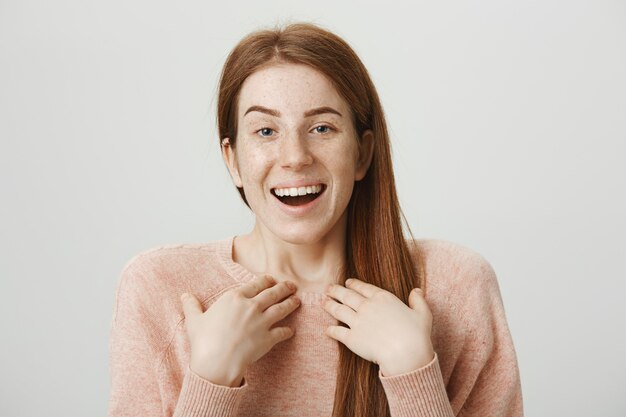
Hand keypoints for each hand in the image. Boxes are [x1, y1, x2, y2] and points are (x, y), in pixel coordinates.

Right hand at [180, 275, 300, 386]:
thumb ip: (192, 306)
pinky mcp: (268, 338)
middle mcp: (251, 306)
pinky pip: (282, 332)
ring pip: (282, 308)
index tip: (271, 279)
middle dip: (284, 288)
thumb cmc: (203, 341)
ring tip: (297, 300)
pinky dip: (288, 331)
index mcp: (234, 297)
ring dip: (291, 303)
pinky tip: (291, 330)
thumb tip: (184, 296)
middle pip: (273, 293)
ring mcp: (262, 322)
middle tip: (291, 285)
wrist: (216, 362)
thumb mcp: (194, 321)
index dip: (266, 280)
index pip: (256, 284)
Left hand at [323, 278, 434, 376]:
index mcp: (383, 298)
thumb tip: (416, 290)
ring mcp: (358, 321)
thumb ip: (418, 300)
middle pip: (347, 295)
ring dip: (329, 305)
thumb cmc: (417, 335)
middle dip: (336, 291)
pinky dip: (331, 330)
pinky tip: (327, 329)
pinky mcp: (352, 338)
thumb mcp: (423, 314)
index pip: (364, 288)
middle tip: (328, 288)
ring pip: (338, 310)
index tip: (347, 282)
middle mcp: (367, 307)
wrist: (406, 353)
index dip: (354, 284)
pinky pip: (337, 332)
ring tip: (323, 302)